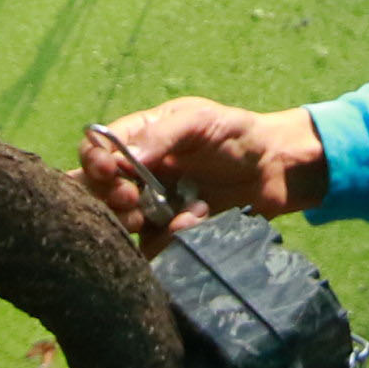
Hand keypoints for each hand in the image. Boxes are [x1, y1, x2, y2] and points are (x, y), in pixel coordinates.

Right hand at [79, 97, 326, 245]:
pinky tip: (193, 221)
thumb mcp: (200, 121)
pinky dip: (170, 237)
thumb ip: (162, 136)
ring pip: (119, 223)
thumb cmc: (238, 135)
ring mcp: (152, 206)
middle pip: (96, 192)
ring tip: (167, 212)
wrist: (275, 170)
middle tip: (131, 198)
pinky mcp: (171, 233)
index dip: (93, 163)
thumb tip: (121, 158)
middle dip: (110, 197)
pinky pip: (154, 246)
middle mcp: (138, 174)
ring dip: (136, 220)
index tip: (110, 172)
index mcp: (139, 139)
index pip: (95, 151)